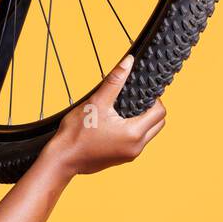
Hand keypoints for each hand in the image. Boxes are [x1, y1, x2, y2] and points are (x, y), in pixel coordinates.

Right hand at [45, 54, 166, 176]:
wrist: (62, 159)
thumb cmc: (76, 134)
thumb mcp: (96, 102)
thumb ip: (115, 81)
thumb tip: (128, 62)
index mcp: (133, 133)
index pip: (160, 112)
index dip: (154, 99)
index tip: (139, 92)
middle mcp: (136, 147)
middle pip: (158, 124)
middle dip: (151, 110)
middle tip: (134, 101)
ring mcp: (130, 155)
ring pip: (149, 134)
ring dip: (142, 122)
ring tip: (122, 112)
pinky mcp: (122, 159)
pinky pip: (136, 143)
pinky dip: (132, 132)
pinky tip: (115, 125)